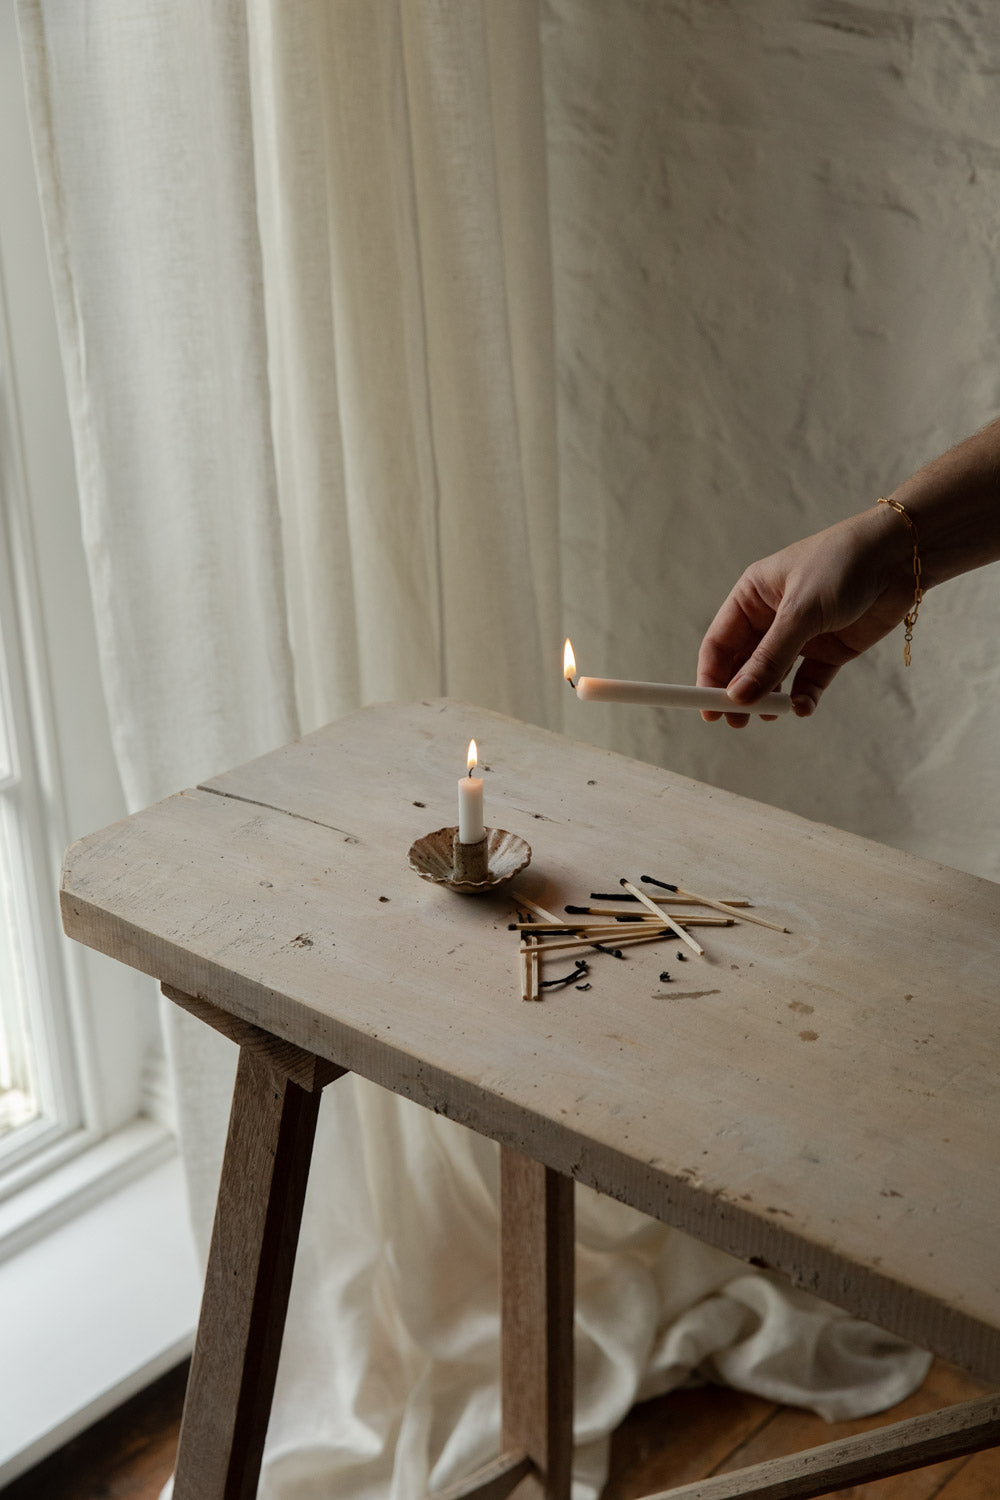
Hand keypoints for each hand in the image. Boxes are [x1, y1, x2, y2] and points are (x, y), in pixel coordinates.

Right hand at [697, 508, 915, 725]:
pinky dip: (803, 697)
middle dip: (738, 694)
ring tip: (771, 714)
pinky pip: (808, 681)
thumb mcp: (800, 612)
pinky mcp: (830, 650)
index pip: (720, 643)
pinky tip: (802, 707)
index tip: (708, 709)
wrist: (902, 555)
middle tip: (737, 722)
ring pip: (774, 677)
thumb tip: (738, 697)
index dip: (710, 676)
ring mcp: (801, 636)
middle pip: (743, 665)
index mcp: (752, 596)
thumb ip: (770, 658)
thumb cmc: (843, 566)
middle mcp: (771, 617)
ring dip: (770, 697)